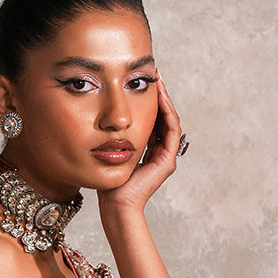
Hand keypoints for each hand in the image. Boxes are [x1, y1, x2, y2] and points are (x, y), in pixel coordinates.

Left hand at [97, 73, 183, 218]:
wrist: (115, 203)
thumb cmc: (109, 182)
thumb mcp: (112, 151)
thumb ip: (116, 137)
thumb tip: (108, 118)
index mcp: (149, 150)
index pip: (153, 119)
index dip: (151, 100)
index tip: (144, 81)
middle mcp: (160, 152)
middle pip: (163, 117)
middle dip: (159, 94)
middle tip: (154, 74)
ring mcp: (166, 157)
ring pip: (169, 120)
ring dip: (164, 99)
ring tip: (158, 81)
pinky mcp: (167, 161)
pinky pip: (170, 130)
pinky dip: (166, 112)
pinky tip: (160, 97)